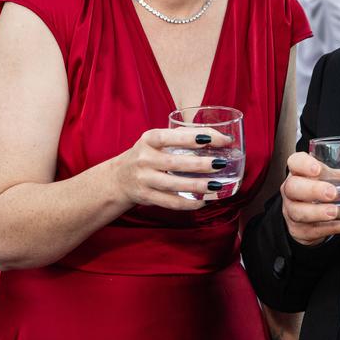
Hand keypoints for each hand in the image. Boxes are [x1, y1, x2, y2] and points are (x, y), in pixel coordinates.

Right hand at [111, 128, 231, 210]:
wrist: (119, 178)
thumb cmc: (149, 153)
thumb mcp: (159, 139)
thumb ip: (185, 135)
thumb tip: (221, 138)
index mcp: (149, 139)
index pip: (170, 137)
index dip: (191, 138)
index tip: (211, 140)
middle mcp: (144, 159)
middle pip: (174, 163)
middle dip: (200, 164)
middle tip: (221, 163)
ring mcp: (144, 179)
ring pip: (173, 185)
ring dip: (197, 186)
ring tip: (216, 185)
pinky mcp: (146, 197)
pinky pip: (170, 202)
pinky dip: (189, 203)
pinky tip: (204, 201)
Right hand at [280, 152, 339, 245]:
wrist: (312, 215)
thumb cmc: (323, 188)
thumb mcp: (339, 178)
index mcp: (300, 171)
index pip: (295, 162)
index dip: (304, 164)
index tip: (318, 169)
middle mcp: (292, 189)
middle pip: (293, 187)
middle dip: (313, 190)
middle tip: (332, 193)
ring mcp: (292, 210)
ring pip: (298, 211)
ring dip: (318, 212)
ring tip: (336, 211)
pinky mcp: (298, 229)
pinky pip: (311, 229)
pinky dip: (329, 228)